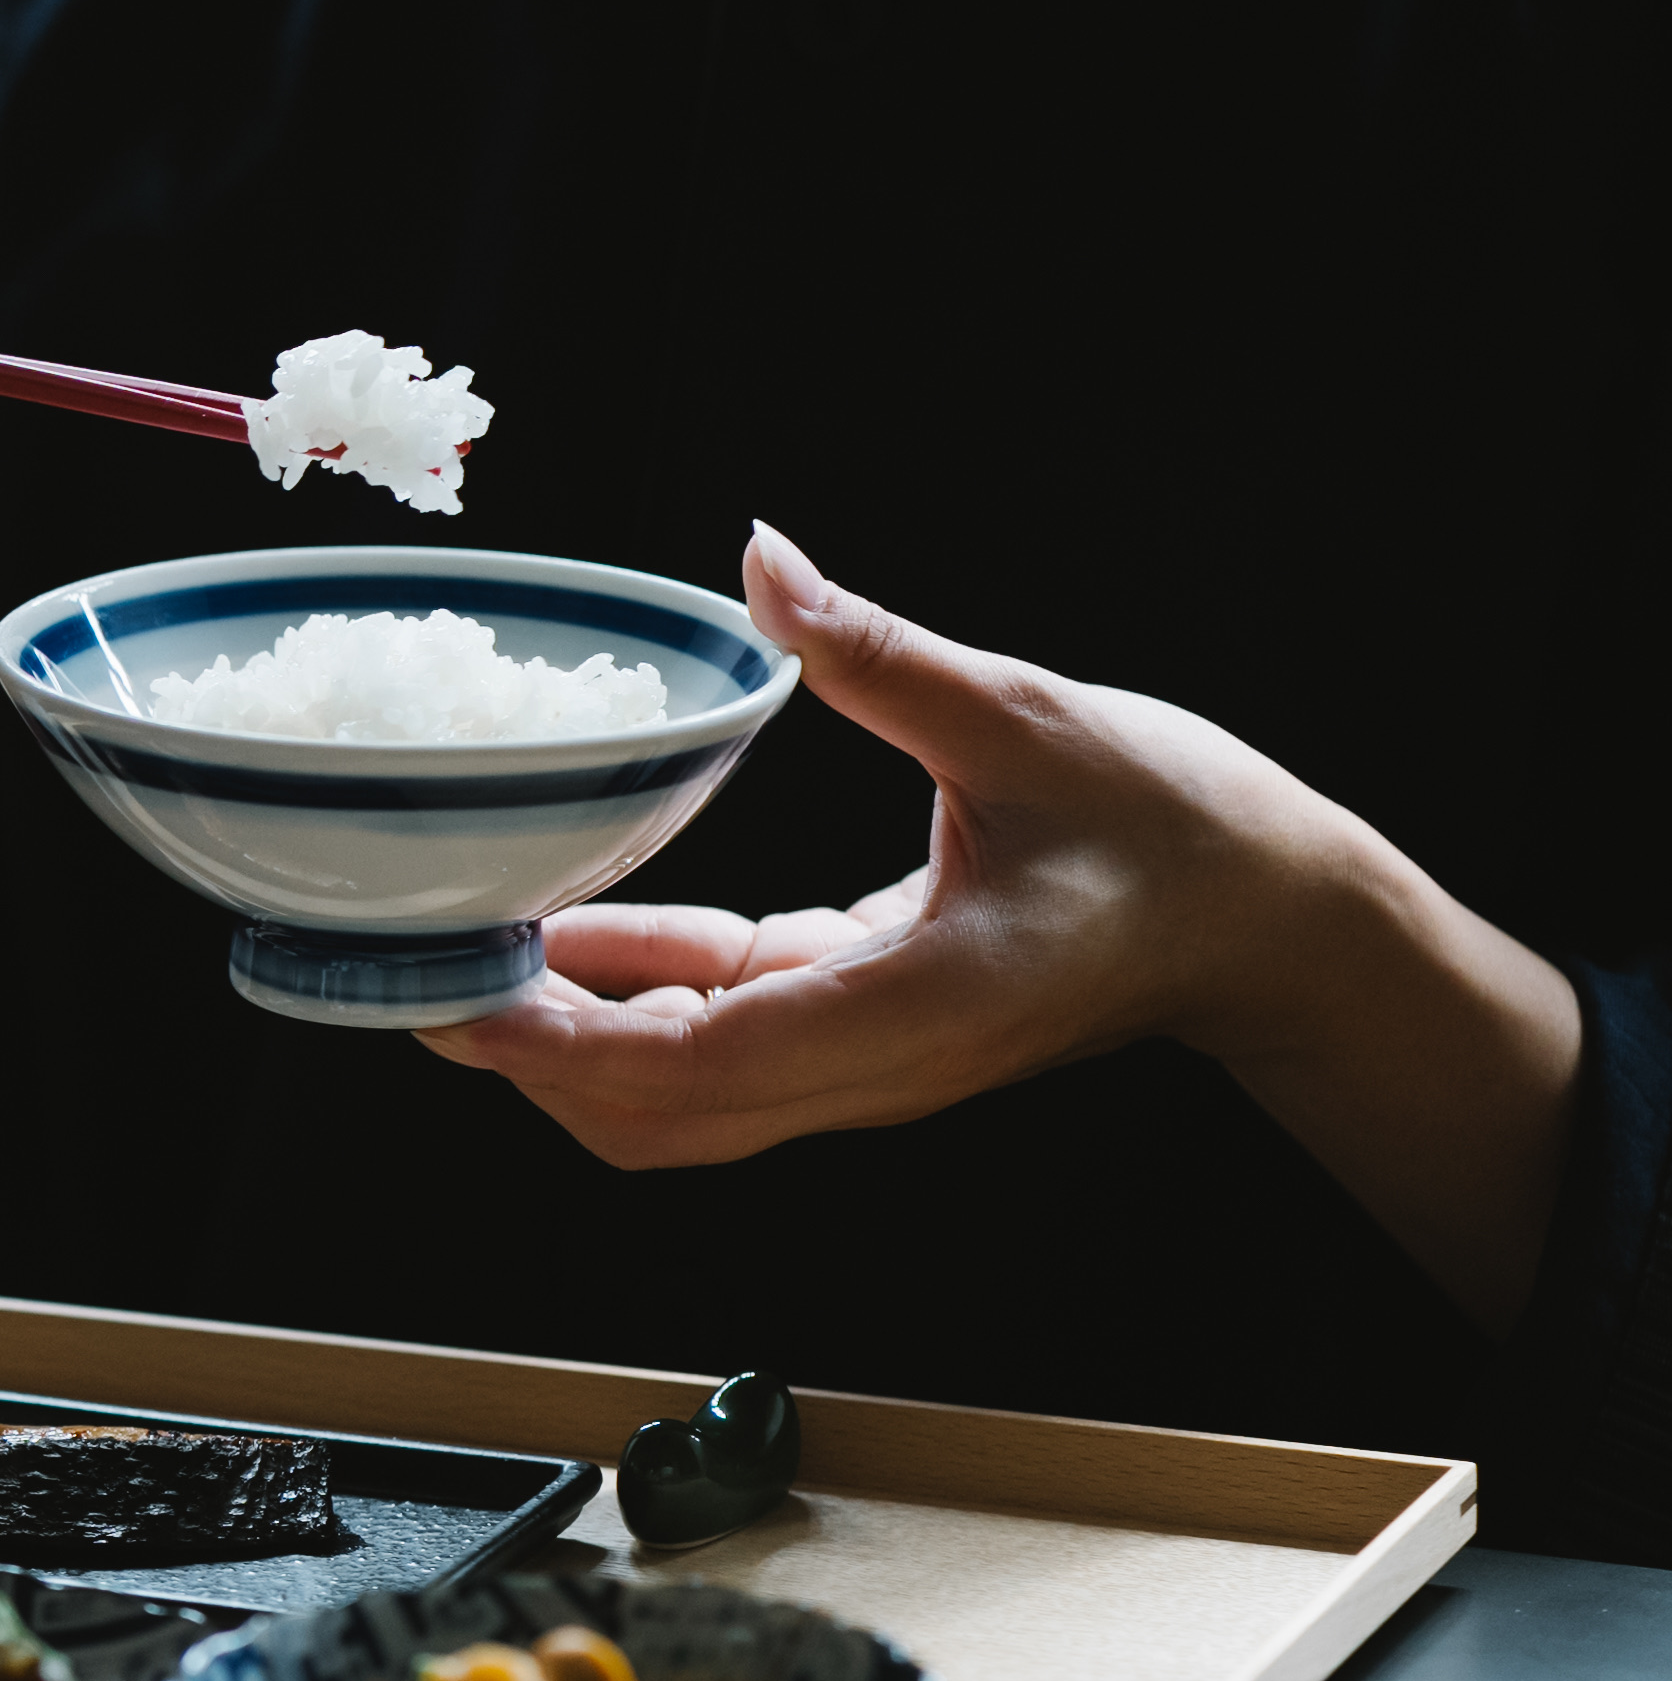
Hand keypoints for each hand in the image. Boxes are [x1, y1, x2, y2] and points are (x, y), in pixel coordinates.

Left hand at [419, 525, 1579, 1324]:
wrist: (1273, 920)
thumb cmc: (1178, 829)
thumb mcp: (1026, 718)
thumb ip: (880, 653)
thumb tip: (767, 564)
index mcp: (912, 1006)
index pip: (698, 1063)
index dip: (560, 1045)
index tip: (456, 998)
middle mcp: (871, 1065)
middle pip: (654, 1116)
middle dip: (524, 1058)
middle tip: (406, 967)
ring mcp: (860, 1061)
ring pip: (674, 1094)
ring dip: (564, 1035)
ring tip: (456, 947)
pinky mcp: (856, 1027)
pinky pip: (716, 1034)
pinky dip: (630, 995)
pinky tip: (563, 926)